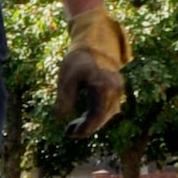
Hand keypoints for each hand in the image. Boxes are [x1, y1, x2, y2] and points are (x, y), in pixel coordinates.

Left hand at [54, 9, 129, 138]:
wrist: (95, 43)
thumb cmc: (78, 59)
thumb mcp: (66, 78)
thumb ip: (64, 98)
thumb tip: (59, 118)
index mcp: (104, 87)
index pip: (96, 116)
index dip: (83, 129)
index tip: (69, 133)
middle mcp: (115, 90)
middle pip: (102, 118)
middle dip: (85, 128)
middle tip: (68, 132)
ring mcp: (118, 90)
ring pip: (106, 115)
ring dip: (90, 123)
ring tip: (73, 126)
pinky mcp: (116, 90)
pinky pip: (108, 108)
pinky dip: (96, 115)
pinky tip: (82, 118)